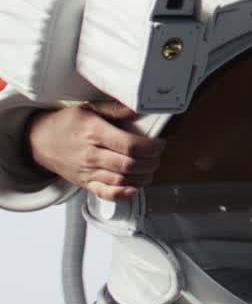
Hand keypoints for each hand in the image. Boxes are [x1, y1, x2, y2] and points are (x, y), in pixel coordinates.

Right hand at [26, 100, 165, 202]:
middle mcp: (92, 155)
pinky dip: (122, 195)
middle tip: (157, 156)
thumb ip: (115, 109)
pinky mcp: (85, 183)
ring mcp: (88, 172)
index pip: (130, 145)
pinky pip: (105, 194)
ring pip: (122, 181)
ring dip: (142, 178)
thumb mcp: (89, 108)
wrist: (40, 141)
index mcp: (95, 133)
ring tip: (150, 169)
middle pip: (129, 165)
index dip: (151, 147)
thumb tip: (139, 110)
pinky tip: (134, 189)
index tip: (159, 144)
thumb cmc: (66, 124)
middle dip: (151, 162)